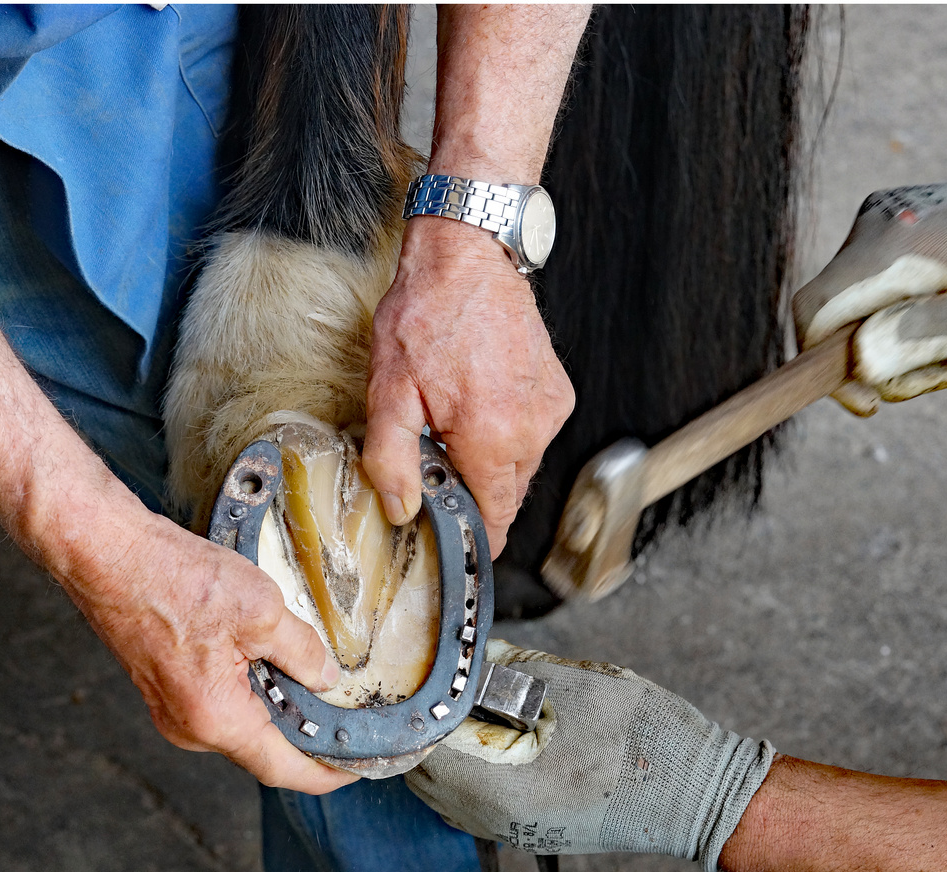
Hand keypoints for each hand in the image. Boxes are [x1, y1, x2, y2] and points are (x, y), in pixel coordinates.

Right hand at [0, 240, 351, 795]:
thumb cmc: (170, 579)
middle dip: (308, 734)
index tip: (362, 766)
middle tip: (350, 711)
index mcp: (217, 721)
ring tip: (312, 672)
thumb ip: (303, 650)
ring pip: (243, 722)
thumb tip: (326, 676)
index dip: (331, 771)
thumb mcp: (260, 610)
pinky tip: (269, 653)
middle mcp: (191, 728)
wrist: (106, 553)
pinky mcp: (165, 686)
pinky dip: (252, 687)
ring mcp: (173, 709)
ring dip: (278, 704)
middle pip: (265, 749)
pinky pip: (221, 700)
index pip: (287, 770)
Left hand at [364, 219, 574, 556]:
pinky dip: (504, 430)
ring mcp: (550, 409)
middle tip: (435, 465)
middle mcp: (533, 429)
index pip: (495, 518)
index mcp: (493, 438)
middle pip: (506, 493)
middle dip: (472, 490)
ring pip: (519, 463)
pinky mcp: (557, 391)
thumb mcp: (389, 391)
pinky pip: (530, 433)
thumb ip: (392, 460)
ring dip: (487, 458)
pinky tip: (477, 400)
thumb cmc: (427, 314)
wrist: (468, 255)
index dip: (474, 536)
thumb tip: (401, 510)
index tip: (454, 541)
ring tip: (452, 421)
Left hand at [405, 640, 773, 870]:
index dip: (415, 706)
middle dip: (429, 727)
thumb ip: (502, 667)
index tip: (424, 673)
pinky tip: (498, 737)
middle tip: (446, 684)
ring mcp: (508, 830)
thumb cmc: (633, 733)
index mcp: (485, 783)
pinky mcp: (529, 832)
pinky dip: (473, 770)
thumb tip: (467, 652)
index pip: (414, 745)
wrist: (691, 789)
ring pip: (447, 790)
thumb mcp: (562, 682)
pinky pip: (476, 802)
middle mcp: (486, 817)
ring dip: (450, 750)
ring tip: (472, 708)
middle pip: (424, 772)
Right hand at [794, 119, 946, 409]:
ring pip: (854, 307)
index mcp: (896, 242)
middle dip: (880, 362)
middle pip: (834, 315)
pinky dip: (904, 320)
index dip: (823, 367)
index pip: (815, 311)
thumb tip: (860, 363)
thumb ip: (932, 334)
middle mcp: (875, 223)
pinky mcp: (892, 226)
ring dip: (899, 345)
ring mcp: (881, 220)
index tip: (870, 402)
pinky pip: (873, 289)